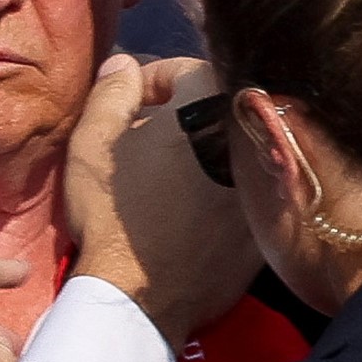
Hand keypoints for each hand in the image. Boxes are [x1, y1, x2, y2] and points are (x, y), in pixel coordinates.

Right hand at [64, 54, 262, 348]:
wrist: (139, 297)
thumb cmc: (112, 213)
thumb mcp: (93, 143)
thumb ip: (112, 91)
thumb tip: (124, 64)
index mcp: (211, 107)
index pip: (186, 70)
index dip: (149, 83)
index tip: (127, 108)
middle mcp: (250, 138)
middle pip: (214, 111)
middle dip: (179, 118)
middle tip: (143, 143)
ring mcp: (265, 185)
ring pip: (231, 150)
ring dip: (201, 154)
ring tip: (164, 179)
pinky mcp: (268, 226)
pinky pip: (242, 192)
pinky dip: (218, 192)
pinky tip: (187, 214)